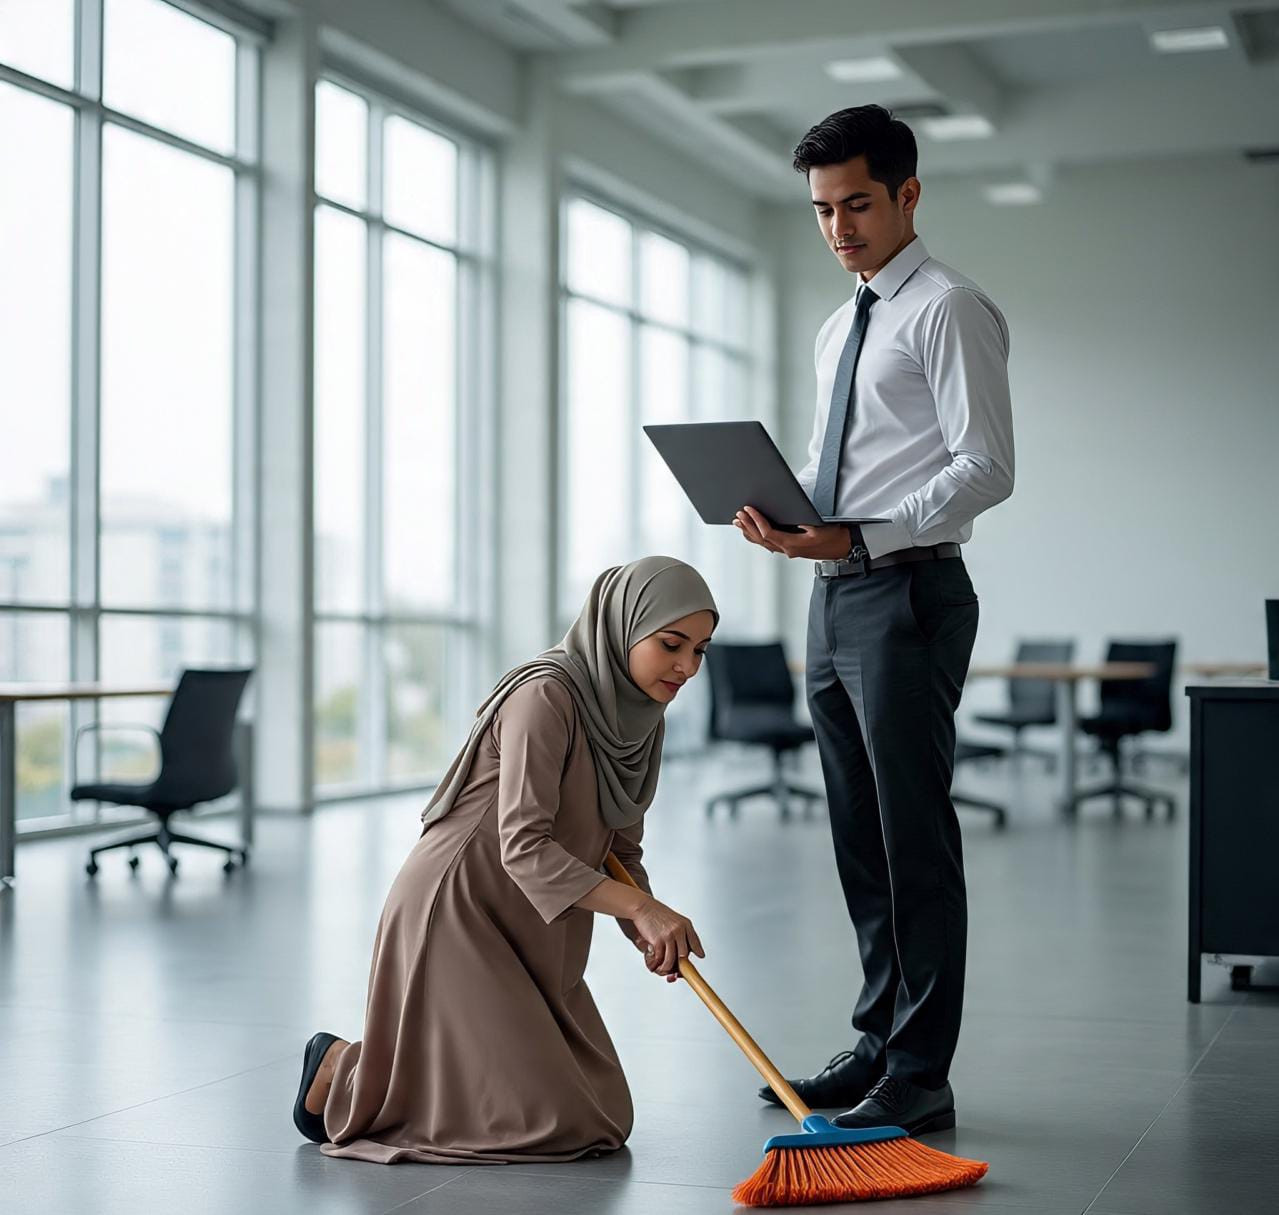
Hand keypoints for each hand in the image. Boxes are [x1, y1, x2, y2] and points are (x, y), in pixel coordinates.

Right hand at [629, 895, 704, 980]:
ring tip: (661, 970)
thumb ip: (681, 933)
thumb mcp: (674, 920)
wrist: (643, 907)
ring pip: (671, 961)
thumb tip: (683, 952)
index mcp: (685, 925)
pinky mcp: (658, 941)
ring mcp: (669, 936)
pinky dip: (655, 965)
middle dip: (678, 966)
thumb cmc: (657, 914)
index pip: (695, 941)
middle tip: (674, 970)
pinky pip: (659, 959)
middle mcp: (679, 930)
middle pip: (684, 956)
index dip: (698, 950)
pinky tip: (653, 964)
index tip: (700, 955)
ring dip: (665, 969)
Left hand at [733, 506, 852, 559]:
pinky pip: (769, 545)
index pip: (768, 533)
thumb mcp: (820, 526)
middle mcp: (787, 549)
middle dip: (748, 525)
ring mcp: (788, 551)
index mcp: (793, 544)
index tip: (749, 510)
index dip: (757, 521)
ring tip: (738, 523)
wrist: (843, 546)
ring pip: (763, 543)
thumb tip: (790, 516)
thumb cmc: (834, 536)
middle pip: (762, 539)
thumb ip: (803, 522)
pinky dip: (757, 538)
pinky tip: (750, 533)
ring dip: (750, 532)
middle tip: (738, 515)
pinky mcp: (790, 549)